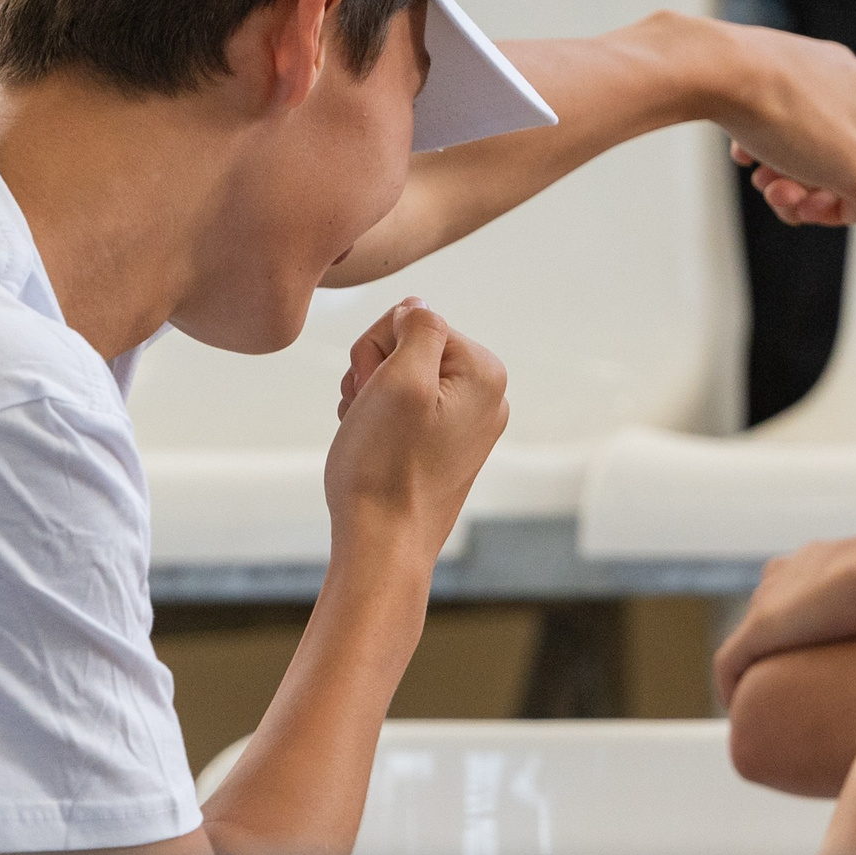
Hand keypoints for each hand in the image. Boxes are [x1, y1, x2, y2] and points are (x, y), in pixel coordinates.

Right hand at [326, 298, 508, 563]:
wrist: (381, 546)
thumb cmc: (385, 468)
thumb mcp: (399, 380)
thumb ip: (417, 328)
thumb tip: (419, 308)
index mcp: (485, 372)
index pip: (413, 319)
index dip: (377, 349)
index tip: (373, 391)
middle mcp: (487, 395)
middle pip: (409, 346)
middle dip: (374, 373)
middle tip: (368, 415)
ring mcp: (468, 423)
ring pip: (399, 378)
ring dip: (371, 398)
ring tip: (369, 434)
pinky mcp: (446, 447)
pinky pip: (404, 410)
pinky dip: (378, 421)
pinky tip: (374, 447)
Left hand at [655, 15, 855, 225]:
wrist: (714, 69)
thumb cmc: (787, 115)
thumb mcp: (854, 173)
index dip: (838, 207)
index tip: (805, 211)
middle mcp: (846, 73)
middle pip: (834, 161)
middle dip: (805, 192)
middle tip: (775, 196)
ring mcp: (803, 69)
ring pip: (800, 145)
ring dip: (781, 174)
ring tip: (758, 178)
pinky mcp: (763, 71)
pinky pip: (769, 123)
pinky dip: (758, 147)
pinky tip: (743, 154)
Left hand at [714, 534, 855, 704]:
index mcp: (819, 559)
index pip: (795, 586)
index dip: (799, 621)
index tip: (810, 651)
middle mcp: (785, 573)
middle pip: (765, 612)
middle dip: (771, 646)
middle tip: (785, 684)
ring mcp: (767, 600)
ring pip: (745, 640)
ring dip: (751, 669)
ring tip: (762, 703)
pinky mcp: (757, 629)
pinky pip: (729, 663)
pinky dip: (729, 687)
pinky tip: (739, 712)